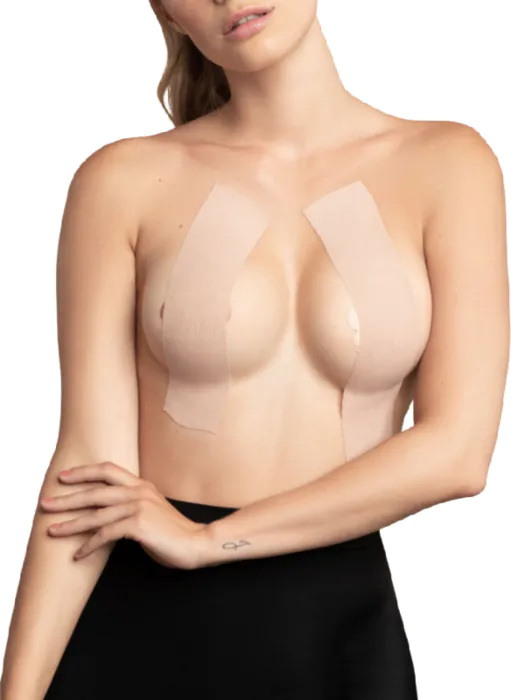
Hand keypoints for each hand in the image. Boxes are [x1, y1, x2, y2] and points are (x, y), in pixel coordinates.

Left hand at [40, 462, 210, 569]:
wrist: (197, 543)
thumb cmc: (173, 532)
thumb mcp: (151, 510)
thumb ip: (132, 505)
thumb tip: (106, 511)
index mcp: (141, 485)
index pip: (107, 469)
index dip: (83, 472)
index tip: (63, 477)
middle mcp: (139, 491)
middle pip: (95, 490)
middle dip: (67, 498)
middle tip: (45, 503)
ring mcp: (139, 506)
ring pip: (96, 514)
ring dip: (71, 524)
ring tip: (52, 530)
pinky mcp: (139, 525)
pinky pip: (106, 534)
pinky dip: (89, 545)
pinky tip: (78, 554)